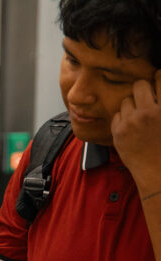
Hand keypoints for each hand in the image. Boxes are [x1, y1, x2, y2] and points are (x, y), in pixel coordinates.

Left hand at [112, 71, 160, 195]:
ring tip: (140, 114)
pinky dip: (123, 117)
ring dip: (133, 104)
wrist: (157, 171)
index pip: (160, 78)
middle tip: (148, 97)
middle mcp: (148, 113)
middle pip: (139, 85)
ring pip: (126, 99)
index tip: (158, 80)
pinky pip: (117, 114)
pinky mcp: (118, 132)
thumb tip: (158, 83)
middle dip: (143, 89)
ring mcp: (130, 123)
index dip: (158, 77)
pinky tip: (132, 125)